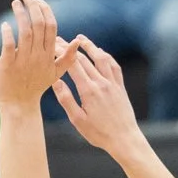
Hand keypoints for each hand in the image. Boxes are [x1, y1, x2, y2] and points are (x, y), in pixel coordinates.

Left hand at [0, 0, 77, 115]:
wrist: (20, 106)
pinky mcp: (8, 64)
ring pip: (25, 31)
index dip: (46, 11)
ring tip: (15, 3)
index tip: (39, 0)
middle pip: (38, 24)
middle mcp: (38, 56)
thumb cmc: (36, 87)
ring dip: (20, 14)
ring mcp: (23, 60)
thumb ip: (67, 58)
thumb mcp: (55, 74)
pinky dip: (7, 33)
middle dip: (33, 6)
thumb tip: (78, 42)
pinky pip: (8, 45)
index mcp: (49, 55)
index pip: (51, 27)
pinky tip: (6, 24)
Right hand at [54, 36, 141, 161]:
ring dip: (90, 46)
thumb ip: (66, 100)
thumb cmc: (99, 134)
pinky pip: (114, 66)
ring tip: (81, 38)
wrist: (125, 139)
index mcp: (88, 91)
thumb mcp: (77, 120)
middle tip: (60, 40)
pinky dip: (106, 56)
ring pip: (101, 58)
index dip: (62, 52)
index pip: (73, 65)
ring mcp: (113, 83)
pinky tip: (101, 53)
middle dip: (71, 48)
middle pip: (84, 59)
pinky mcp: (120, 87)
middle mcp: (101, 83)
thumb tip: (56, 81)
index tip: (52, 45)